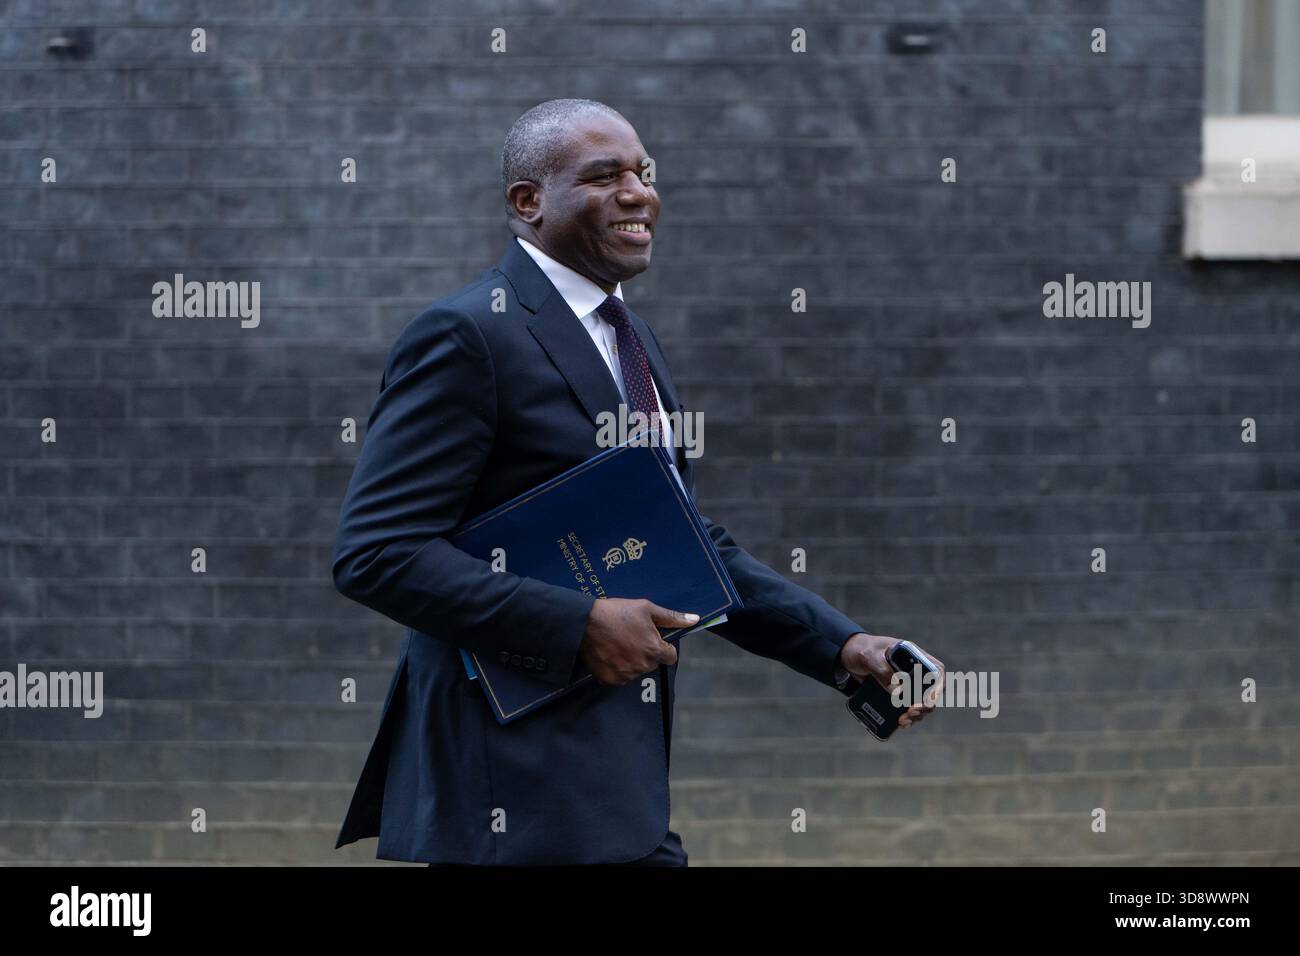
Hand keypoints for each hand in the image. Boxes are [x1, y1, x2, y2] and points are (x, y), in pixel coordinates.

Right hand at [578, 598, 695, 685]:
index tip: (652, 638)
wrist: (583, 622)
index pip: (671, 657)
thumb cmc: (617, 612)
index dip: (664, 647)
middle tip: (632, 637)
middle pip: (653, 663)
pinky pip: (621, 677)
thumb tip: (695, 620)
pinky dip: (618, 668)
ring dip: (632, 661)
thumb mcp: (646, 608)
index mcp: (654, 650)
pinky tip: (610, 653)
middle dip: (647, 652)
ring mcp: (625, 675)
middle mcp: (642, 666)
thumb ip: (672, 617)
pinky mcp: (610, 680)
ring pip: (637, 670)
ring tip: (619, 643)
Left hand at [838, 633, 944, 728]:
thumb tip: (897, 693)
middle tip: (911, 712)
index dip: (938, 686)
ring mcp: (906, 683)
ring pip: (921, 702)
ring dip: (917, 715)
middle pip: (931, 690)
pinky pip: (908, 707)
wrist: (847, 656)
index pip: (936, 670)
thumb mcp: (869, 657)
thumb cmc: (860, 649)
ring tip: (903, 721)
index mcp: (912, 656)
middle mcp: (913, 670)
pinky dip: (908, 717)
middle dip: (925, 705)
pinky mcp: (896, 693)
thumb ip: (882, 671)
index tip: (929, 699)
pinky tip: (901, 724)